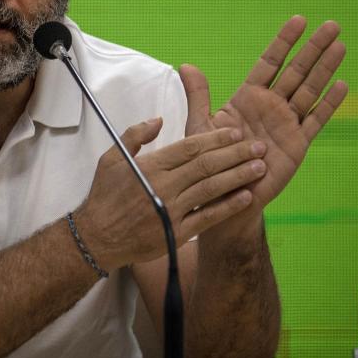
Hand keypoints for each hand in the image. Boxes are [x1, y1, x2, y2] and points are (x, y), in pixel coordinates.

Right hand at [75, 119, 268, 270]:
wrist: (98, 238)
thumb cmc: (105, 197)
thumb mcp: (111, 159)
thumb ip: (135, 135)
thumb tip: (158, 119)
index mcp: (150, 166)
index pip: (189, 147)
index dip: (215, 138)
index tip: (235, 132)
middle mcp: (164, 186)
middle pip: (206, 165)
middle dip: (235, 154)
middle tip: (258, 146)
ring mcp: (172, 210)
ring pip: (211, 189)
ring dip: (238, 176)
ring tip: (259, 167)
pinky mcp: (177, 232)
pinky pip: (208, 217)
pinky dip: (228, 206)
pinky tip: (246, 196)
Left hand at [180, 16, 347, 216]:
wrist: (223, 196)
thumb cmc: (210, 161)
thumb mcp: (201, 125)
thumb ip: (198, 96)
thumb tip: (186, 65)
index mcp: (248, 98)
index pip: (270, 63)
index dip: (284, 42)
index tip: (298, 20)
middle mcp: (271, 107)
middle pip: (296, 71)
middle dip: (313, 48)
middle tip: (332, 24)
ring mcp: (286, 124)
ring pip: (310, 91)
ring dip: (325, 69)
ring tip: (340, 45)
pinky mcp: (297, 145)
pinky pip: (315, 121)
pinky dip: (329, 104)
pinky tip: (342, 85)